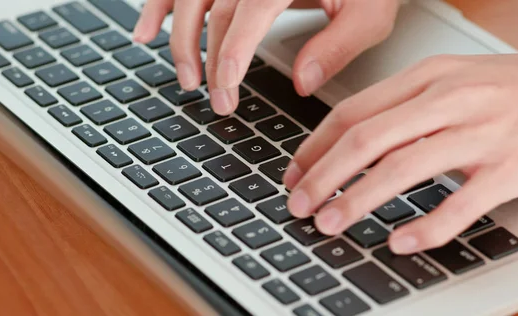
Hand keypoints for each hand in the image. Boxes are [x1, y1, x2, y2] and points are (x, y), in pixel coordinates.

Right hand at [133, 0, 399, 114]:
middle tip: (218, 103)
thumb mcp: (371, 11)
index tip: (225, 91)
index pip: (248, 15)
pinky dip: (160, 7)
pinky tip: (146, 31)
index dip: (232, 55)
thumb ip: (339, 45)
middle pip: (216, 10)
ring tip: (185, 80)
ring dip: (180, 39)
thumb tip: (302, 83)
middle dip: (209, 61)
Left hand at [283, 54, 517, 253]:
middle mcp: (449, 99)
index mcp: (427, 77)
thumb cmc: (511, 89)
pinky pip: (462, 203)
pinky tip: (399, 242)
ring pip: (404, 168)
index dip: (314, 146)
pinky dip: (426, 226)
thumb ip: (403, 107)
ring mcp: (481, 132)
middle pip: (367, 139)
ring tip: (330, 224)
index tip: (294, 173)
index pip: (353, 112)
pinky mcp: (513, 167)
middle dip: (324, 176)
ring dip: (358, 201)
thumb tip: (349, 142)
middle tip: (299, 205)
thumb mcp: (452, 81)